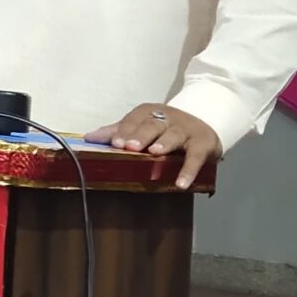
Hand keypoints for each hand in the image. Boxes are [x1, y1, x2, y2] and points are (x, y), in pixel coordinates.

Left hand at [87, 103, 223, 190]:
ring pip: (174, 135)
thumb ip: (118, 132)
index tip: (114, 143)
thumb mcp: (143, 126)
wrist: (206, 122)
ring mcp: (186, 130)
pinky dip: (189, 170)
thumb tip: (89, 138)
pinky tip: (181, 183)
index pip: (134, 120)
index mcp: (149, 113)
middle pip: (152, 125)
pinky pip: (196, 157)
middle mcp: (168, 118)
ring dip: (164, 143)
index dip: (124, 131)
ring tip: (154, 152)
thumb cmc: (166, 128)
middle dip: (140, 135)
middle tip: (130, 146)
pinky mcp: (203, 143)